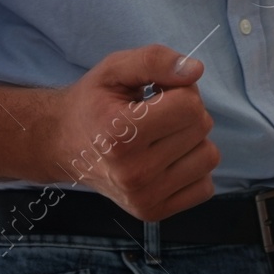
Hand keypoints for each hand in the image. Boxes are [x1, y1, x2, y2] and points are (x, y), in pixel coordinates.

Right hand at [50, 45, 219, 220]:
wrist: (63, 144)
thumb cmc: (93, 103)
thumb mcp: (115, 69)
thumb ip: (155, 60)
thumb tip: (195, 70)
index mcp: (121, 134)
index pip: (190, 105)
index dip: (179, 90)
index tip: (157, 94)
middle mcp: (132, 173)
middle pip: (201, 128)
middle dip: (185, 113)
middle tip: (156, 114)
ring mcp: (143, 197)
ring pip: (209, 157)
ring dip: (192, 141)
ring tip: (161, 137)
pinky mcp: (152, 212)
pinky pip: (205, 187)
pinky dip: (192, 170)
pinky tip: (166, 160)